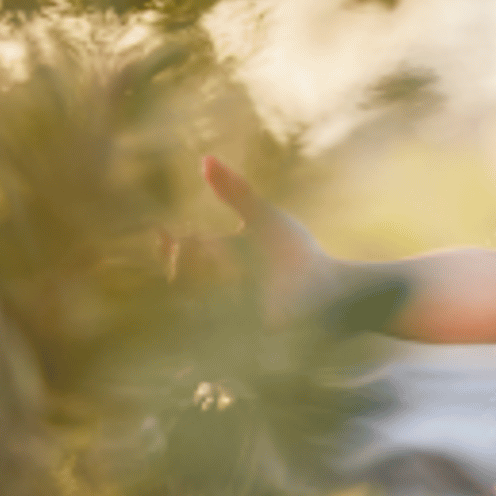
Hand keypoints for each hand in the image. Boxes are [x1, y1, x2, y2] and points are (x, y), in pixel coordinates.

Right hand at [162, 156, 339, 328]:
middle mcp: (214, 292)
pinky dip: (223, 301)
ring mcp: (227, 316)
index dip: (165, 247)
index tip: (164, 232)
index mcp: (215, 263)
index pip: (176, 257)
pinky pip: (216, 324)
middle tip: (207, 244)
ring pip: (192, 302)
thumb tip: (205, 159)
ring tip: (229, 261)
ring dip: (206, 278)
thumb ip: (235, 191)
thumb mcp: (263, 217)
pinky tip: (240, 283)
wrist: (331, 287)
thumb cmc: (296, 253)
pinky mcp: (241, 336)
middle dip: (187, 260)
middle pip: (178, 279)